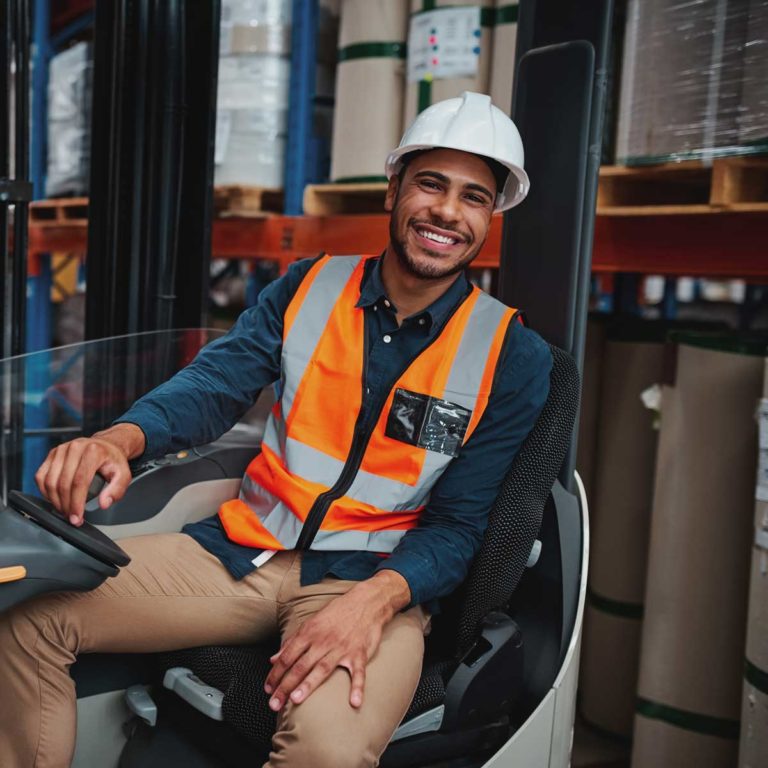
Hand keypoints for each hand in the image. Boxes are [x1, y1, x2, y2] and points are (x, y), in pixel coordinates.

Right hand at [35, 423, 144, 525]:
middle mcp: (75, 448)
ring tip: (65, 510)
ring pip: (49, 481)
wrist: (106, 445)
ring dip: (55, 501)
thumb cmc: (113, 460)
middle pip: (63, 483)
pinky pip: (41, 476)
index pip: (79, 481)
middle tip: (72, 518)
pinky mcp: (52, 454)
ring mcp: (61, 450)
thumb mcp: (123, 475)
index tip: (77, 517)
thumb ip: (116, 490)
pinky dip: (45, 491)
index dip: (76, 503)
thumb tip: (104, 503)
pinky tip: (55, 499)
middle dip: (66, 505)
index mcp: (93, 452)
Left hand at [264, 570, 409, 710]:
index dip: (276, 673)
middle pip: (301, 665)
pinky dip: (357, 687)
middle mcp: (324, 641)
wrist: (367, 602)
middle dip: (286, 685)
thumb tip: (273, 659)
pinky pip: (359, 672)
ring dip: (309, 684)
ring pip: (323, 668)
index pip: (288, 656)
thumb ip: (292, 642)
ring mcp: (342, 648)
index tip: (267, 689)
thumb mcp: (312, 622)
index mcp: (310, 632)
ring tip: (296, 699)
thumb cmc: (338, 612)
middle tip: (274, 703)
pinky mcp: (360, 653)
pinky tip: (354, 702)